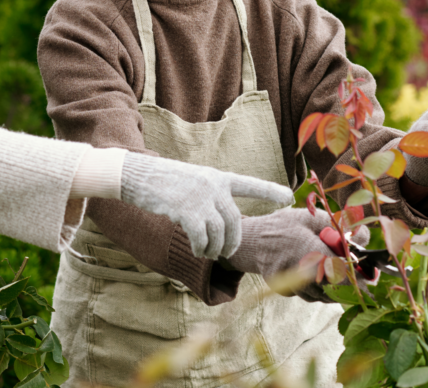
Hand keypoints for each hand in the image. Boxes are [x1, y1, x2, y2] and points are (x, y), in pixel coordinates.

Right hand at [119, 153, 294, 259]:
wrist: (138, 175)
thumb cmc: (164, 181)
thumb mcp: (193, 180)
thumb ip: (211, 196)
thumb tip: (223, 223)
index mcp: (217, 177)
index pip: (249, 184)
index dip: (270, 191)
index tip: (289, 197)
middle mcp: (212, 185)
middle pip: (235, 221)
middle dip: (233, 242)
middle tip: (225, 253)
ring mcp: (199, 197)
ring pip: (219, 232)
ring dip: (214, 248)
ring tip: (206, 252)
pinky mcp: (185, 210)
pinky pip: (201, 237)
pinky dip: (200, 247)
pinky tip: (195, 249)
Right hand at [226, 208, 369, 303]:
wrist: (250, 239)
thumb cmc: (283, 225)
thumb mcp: (310, 217)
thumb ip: (338, 225)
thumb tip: (364, 235)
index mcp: (308, 250)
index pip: (342, 273)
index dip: (361, 279)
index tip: (372, 277)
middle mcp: (300, 272)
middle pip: (336, 289)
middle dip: (349, 283)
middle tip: (358, 274)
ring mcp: (291, 284)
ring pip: (324, 295)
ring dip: (334, 286)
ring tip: (331, 268)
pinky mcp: (285, 292)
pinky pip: (310, 295)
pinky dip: (317, 287)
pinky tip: (312, 272)